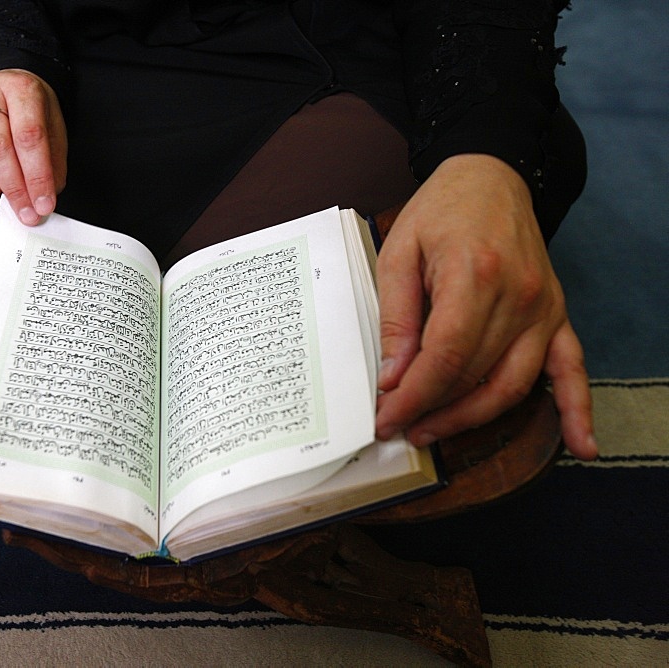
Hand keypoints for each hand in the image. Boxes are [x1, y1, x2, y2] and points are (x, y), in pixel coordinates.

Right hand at [0, 69, 66, 224]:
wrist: (8, 88)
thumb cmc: (28, 112)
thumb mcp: (52, 130)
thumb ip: (51, 163)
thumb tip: (42, 200)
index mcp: (21, 89)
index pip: (29, 135)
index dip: (37, 176)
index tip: (42, 205)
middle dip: (12, 185)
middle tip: (23, 210)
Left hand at [374, 154, 597, 459]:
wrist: (491, 177)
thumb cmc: (440, 211)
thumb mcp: (398, 252)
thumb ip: (396, 316)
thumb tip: (392, 376)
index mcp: (475, 275)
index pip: (444, 358)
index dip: (413, 397)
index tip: (386, 418)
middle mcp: (518, 297)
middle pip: (475, 376)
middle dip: (432, 411)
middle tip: (399, 428)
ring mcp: (543, 309)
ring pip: (512, 385)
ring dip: (472, 418)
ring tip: (434, 433)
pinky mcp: (557, 315)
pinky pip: (572, 369)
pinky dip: (578, 410)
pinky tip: (581, 446)